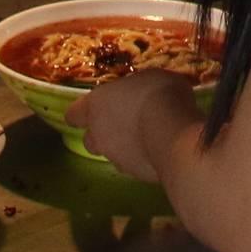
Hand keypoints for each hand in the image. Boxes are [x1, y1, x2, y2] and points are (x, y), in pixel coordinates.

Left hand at [68, 68, 194, 179]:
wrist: (176, 136)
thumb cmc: (159, 94)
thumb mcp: (149, 77)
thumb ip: (136, 88)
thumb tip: (140, 90)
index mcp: (96, 105)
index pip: (74, 113)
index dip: (83, 112)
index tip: (94, 108)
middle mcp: (99, 135)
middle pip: (90, 139)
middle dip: (103, 134)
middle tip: (126, 123)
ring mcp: (115, 158)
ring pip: (112, 154)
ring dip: (125, 147)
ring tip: (148, 136)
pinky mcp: (135, 175)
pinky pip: (134, 165)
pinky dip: (143, 158)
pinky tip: (161, 149)